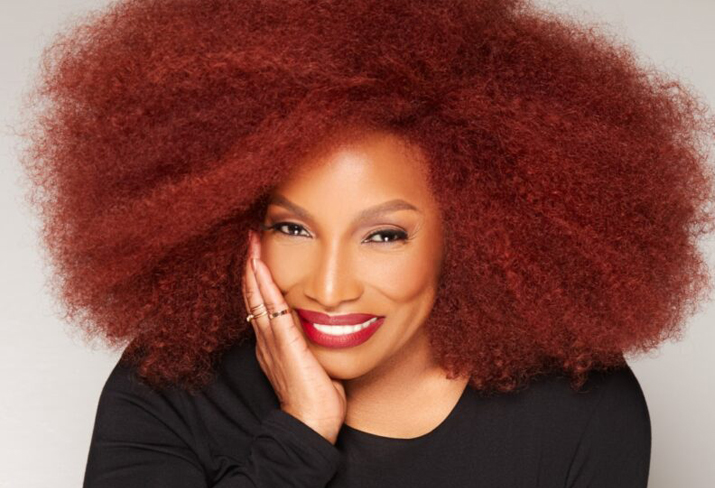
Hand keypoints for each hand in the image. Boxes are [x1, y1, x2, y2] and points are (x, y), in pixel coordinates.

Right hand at [241, 229, 346, 444]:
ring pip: (257, 298)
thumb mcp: (313, 362)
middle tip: (250, 239)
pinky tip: (260, 267)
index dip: (258, 281)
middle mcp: (268, 340)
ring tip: (251, 243)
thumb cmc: (316, 397)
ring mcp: (273, 341)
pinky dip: (263, 286)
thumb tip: (325, 328)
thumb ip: (312, 344)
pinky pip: (271, 309)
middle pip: (254, 296)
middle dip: (252, 267)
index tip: (259, 257)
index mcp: (274, 344)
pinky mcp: (285, 344)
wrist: (312, 423)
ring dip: (254, 269)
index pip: (262, 305)